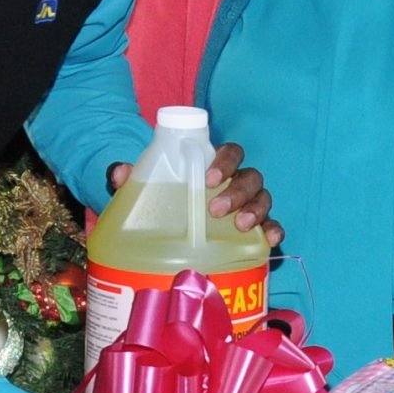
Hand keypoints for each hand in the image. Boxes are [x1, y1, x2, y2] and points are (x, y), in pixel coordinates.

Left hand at [104, 142, 282, 249]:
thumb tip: (118, 173)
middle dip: (238, 191)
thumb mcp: (145, 189)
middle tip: (215, 209)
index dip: (226, 160)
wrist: (169, 228)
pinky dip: (275, 230)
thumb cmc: (162, 199)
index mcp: (215, 166)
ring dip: (256, 210)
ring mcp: (248, 206)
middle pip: (250, 177)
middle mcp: (237, 183)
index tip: (209, 177)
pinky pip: (272, 226)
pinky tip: (272, 240)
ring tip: (240, 225)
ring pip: (263, 199)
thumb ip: (131, 178)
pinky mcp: (254, 231)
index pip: (231, 152)